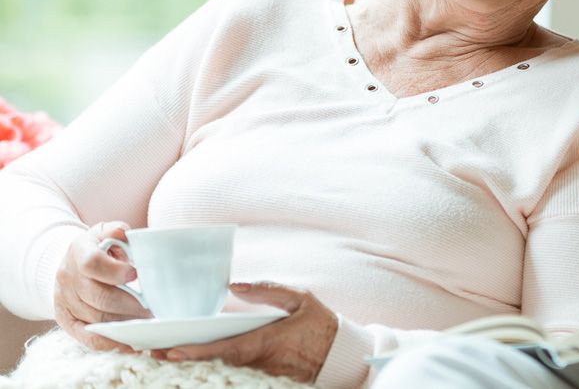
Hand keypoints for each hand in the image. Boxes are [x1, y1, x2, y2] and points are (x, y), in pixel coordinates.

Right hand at [54, 221, 150, 351]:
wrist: (72, 261)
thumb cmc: (100, 246)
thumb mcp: (107, 231)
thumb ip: (117, 232)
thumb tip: (124, 235)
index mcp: (79, 251)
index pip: (92, 263)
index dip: (115, 271)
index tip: (136, 274)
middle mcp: (67, 277)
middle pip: (98, 296)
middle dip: (130, 304)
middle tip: (154, 309)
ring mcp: (64, 300)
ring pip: (97, 318)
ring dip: (125, 323)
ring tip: (149, 323)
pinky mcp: (66, 320)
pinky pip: (87, 337)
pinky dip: (110, 342)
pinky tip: (130, 343)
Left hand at [155, 282, 338, 383]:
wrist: (342, 354)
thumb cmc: (321, 324)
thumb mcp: (301, 298)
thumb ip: (268, 290)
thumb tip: (235, 285)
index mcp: (267, 340)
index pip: (225, 349)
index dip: (197, 352)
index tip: (172, 351)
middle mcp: (260, 361)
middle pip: (215, 362)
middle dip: (184, 359)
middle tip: (152, 354)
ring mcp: (261, 372)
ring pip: (221, 369)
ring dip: (193, 363)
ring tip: (162, 355)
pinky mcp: (264, 377)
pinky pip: (234, 372)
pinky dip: (212, 367)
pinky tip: (191, 361)